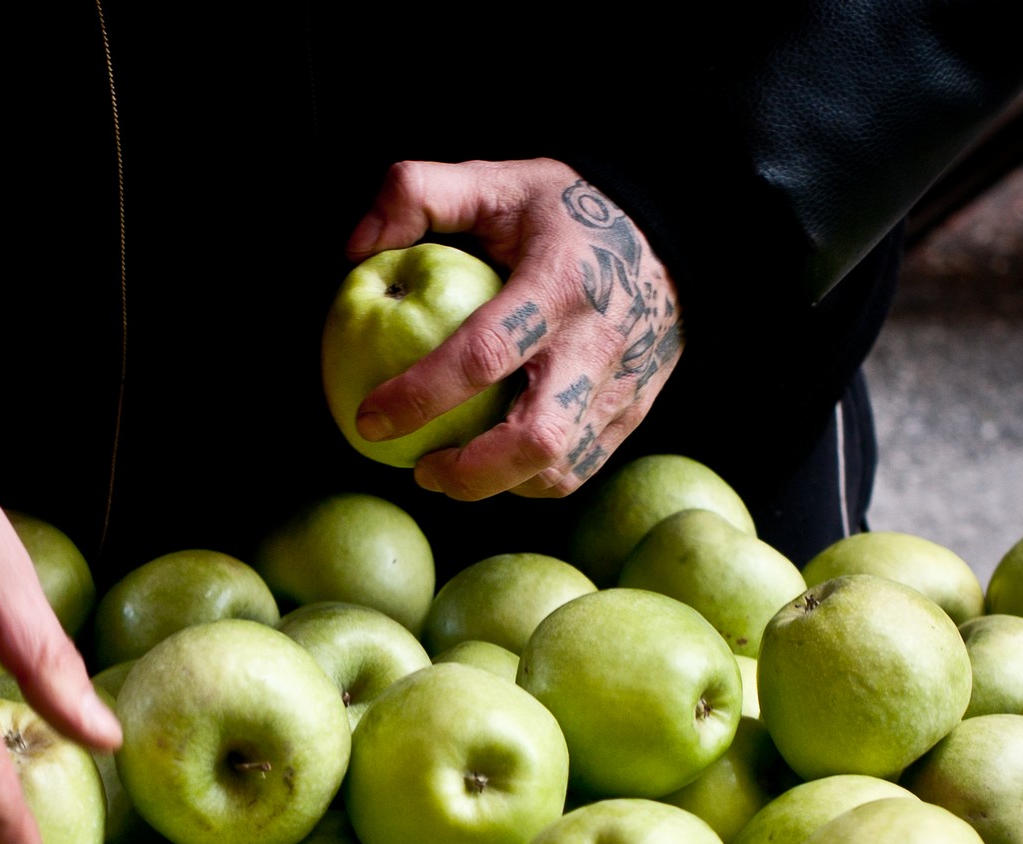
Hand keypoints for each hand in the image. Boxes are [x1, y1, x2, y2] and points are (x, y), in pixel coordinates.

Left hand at [344, 158, 684, 498]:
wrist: (667, 227)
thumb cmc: (561, 210)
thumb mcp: (494, 179)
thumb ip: (417, 193)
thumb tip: (355, 248)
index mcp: (558, 283)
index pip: (484, 355)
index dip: (420, 396)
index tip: (369, 418)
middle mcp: (595, 343)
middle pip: (536, 440)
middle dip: (468, 474)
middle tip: (420, 469)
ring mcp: (622, 384)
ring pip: (561, 469)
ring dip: (497, 485)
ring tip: (448, 469)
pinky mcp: (634, 410)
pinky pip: (581, 467)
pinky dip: (529, 480)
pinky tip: (491, 465)